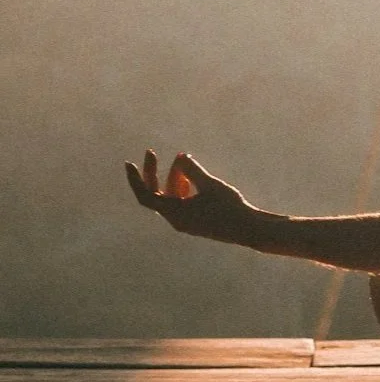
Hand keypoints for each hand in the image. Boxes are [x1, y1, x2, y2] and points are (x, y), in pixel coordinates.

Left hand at [125, 149, 251, 244]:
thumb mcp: (210, 184)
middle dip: (154, 173)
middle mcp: (176, 220)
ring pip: (170, 197)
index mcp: (175, 213)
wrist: (249, 229)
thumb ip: (192, 170)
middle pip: (156, 194)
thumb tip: (180, 156)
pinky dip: (181, 188)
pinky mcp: (195, 222)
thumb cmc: (230, 207)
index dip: (135, 179)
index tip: (129, 163)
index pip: (145, 196)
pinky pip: (180, 203)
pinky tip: (190, 176)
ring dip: (173, 177)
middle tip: (151, 152)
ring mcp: (185, 222)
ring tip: (182, 159)